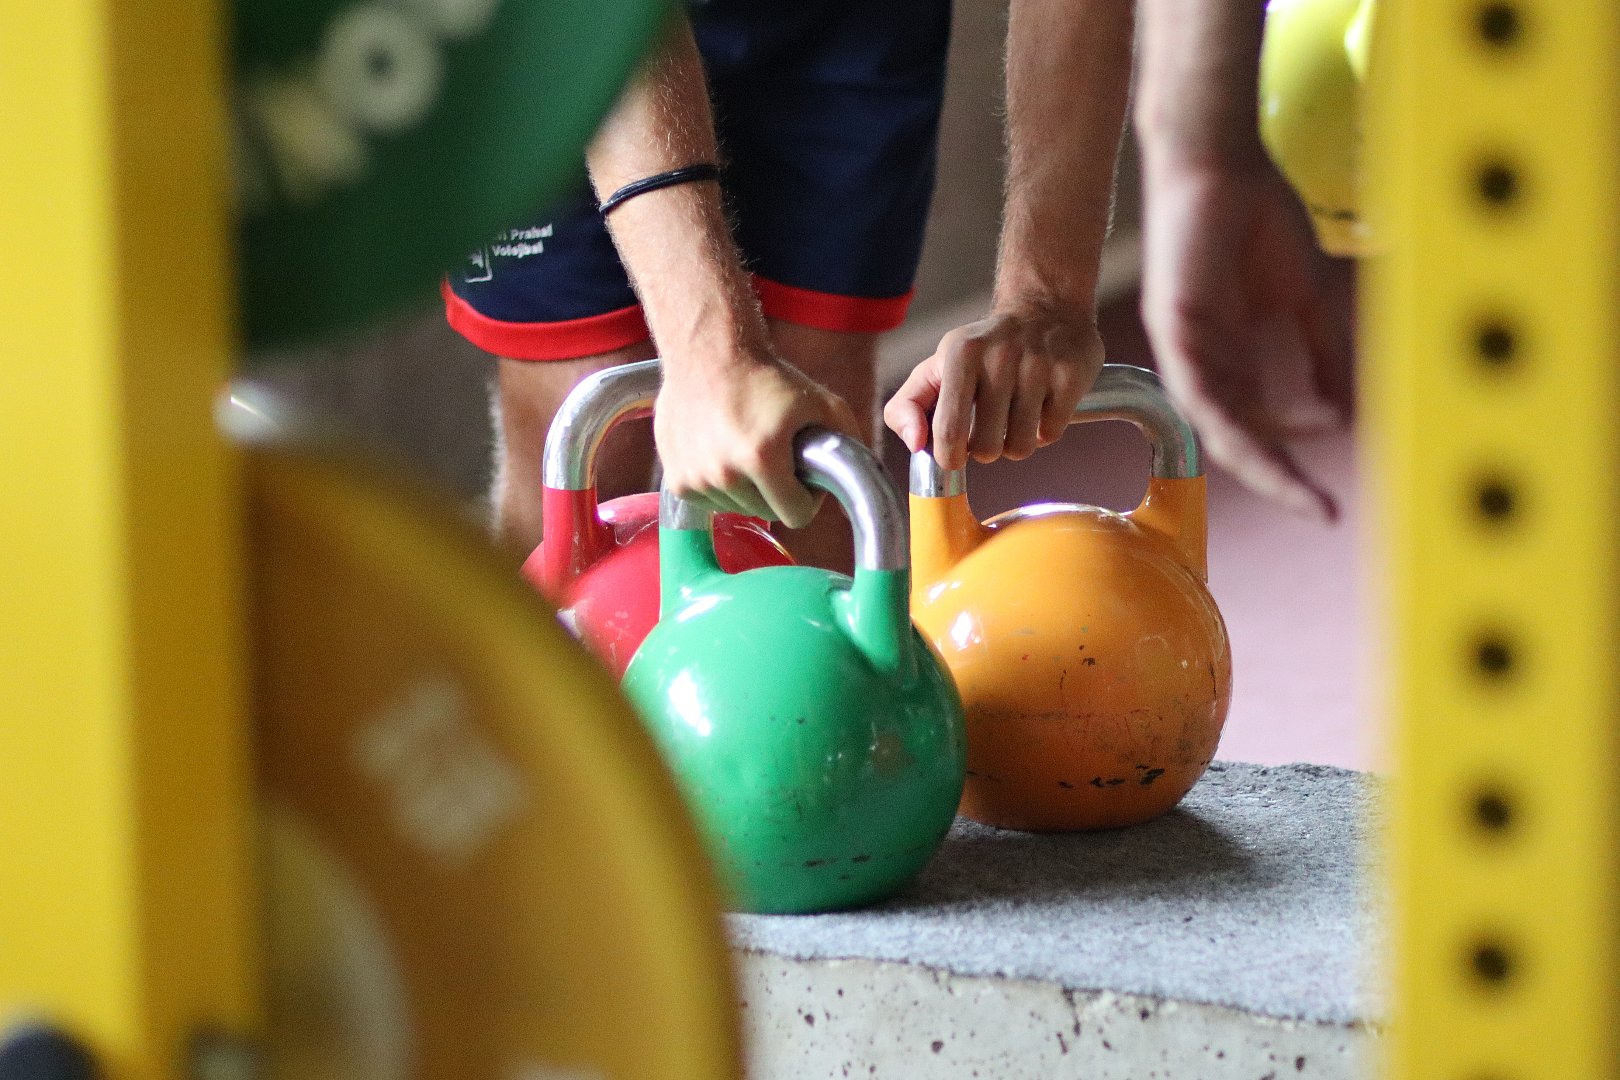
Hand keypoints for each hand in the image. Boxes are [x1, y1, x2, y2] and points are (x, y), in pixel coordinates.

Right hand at [656, 351, 860, 528]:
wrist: (707, 354)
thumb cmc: (767, 377)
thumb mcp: (822, 403)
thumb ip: (848, 443)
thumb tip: (860, 483)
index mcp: (762, 458)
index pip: (797, 515)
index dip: (808, 497)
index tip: (803, 476)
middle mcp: (724, 473)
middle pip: (766, 513)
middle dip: (777, 492)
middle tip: (776, 458)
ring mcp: (696, 479)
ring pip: (736, 508)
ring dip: (747, 489)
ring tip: (748, 449)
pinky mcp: (676, 480)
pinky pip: (709, 501)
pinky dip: (719, 484)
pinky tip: (723, 450)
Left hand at [885, 305, 1104, 471]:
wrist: (1044, 310)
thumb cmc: (981, 352)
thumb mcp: (935, 369)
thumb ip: (906, 407)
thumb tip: (915, 444)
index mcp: (960, 354)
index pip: (948, 430)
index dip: (950, 456)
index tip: (955, 455)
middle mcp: (1000, 355)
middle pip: (987, 448)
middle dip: (986, 449)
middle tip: (989, 427)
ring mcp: (1039, 364)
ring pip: (1020, 447)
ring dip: (1015, 443)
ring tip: (1014, 417)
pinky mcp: (1070, 375)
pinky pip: (1050, 434)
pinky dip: (1043, 431)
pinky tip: (1039, 406)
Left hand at [1140, 155, 1351, 520]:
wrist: (1222, 162)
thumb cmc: (1258, 219)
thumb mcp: (1303, 299)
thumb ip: (1319, 354)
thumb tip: (1341, 414)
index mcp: (1232, 360)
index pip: (1260, 429)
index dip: (1292, 463)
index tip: (1328, 497)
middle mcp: (1204, 364)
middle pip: (1239, 439)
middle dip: (1280, 478)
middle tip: (1320, 510)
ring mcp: (1185, 350)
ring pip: (1219, 426)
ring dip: (1261, 462)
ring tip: (1299, 491)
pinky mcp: (1172, 330)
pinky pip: (1199, 390)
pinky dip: (1232, 419)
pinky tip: (1263, 441)